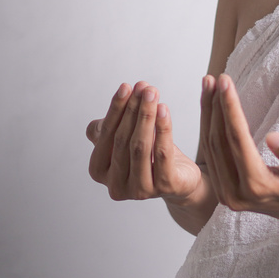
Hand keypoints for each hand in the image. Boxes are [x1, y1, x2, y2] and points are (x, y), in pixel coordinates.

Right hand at [87, 81, 202, 203]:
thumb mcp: (125, 138)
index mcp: (99, 171)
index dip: (116, 109)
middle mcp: (115, 186)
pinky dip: (163, 128)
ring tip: (153, 93)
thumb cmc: (148, 155)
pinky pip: (162, 153)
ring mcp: (140, 191)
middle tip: (144, 87)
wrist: (180, 177)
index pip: (105, 135)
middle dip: (133, 110)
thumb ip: (113, 126)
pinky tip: (164, 110)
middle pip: (123, 139)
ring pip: (141, 146)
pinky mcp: (164, 188)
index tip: (126, 86)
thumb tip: (110, 107)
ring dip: (147, 115)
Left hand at [200, 74, 278, 269]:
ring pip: (210, 147)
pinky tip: (211, 107)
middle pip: (219, 142)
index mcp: (258, 187)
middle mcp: (236, 194)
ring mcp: (226, 195)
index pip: (238, 140)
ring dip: (208, 114)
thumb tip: (273, 137)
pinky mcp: (223, 191)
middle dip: (215, 107)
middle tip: (214, 77)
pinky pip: (211, 154)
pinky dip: (208, 127)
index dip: (230, 108)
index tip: (225, 81)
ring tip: (208, 84)